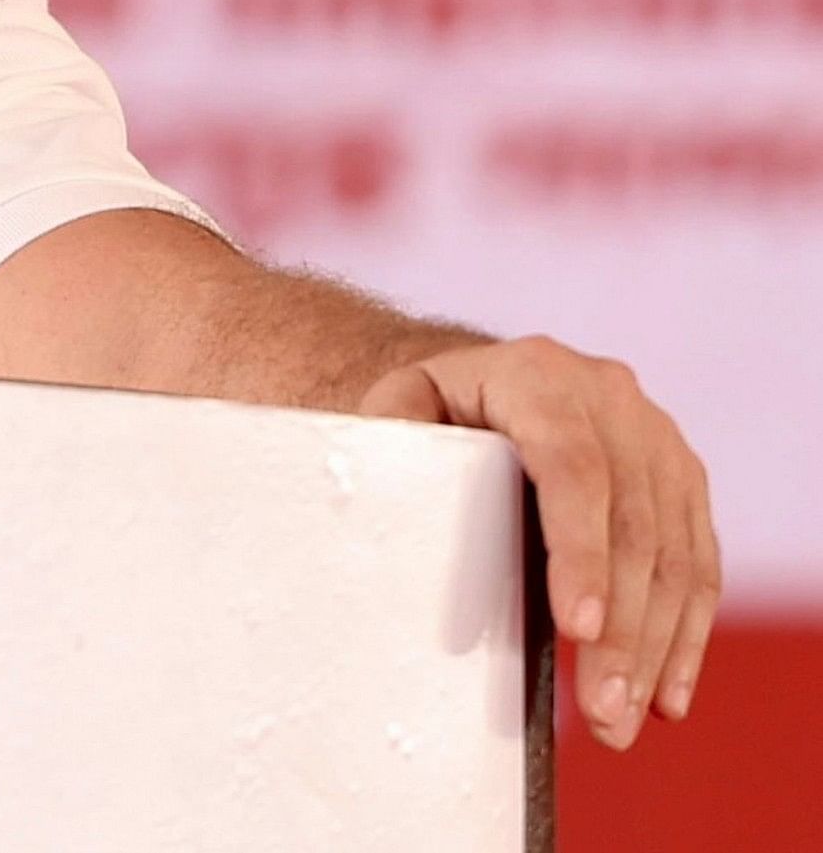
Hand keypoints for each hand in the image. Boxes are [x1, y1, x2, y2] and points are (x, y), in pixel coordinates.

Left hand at [362, 337, 717, 750]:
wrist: (478, 381)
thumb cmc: (426, 411)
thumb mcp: (399, 408)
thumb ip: (394, 441)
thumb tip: (393, 505)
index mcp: (538, 375)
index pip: (572, 469)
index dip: (580, 552)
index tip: (578, 629)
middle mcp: (610, 398)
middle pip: (632, 526)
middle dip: (622, 629)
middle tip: (602, 709)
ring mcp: (657, 438)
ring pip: (675, 556)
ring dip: (657, 647)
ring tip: (623, 718)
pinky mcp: (682, 481)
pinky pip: (699, 564)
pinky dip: (686, 634)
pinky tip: (664, 693)